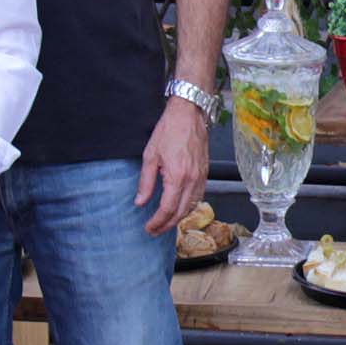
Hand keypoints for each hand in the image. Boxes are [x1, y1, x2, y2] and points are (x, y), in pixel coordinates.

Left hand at [137, 94, 211, 235]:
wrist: (190, 114)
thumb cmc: (170, 130)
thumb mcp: (150, 155)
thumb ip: (145, 182)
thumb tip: (140, 202)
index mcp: (177, 177)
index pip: (167, 209)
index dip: (157, 222)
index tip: (148, 227)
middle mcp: (192, 180)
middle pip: (180, 213)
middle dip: (167, 225)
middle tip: (154, 230)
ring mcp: (201, 177)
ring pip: (191, 207)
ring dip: (178, 218)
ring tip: (165, 223)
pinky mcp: (205, 173)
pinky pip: (198, 197)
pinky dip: (188, 207)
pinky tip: (179, 208)